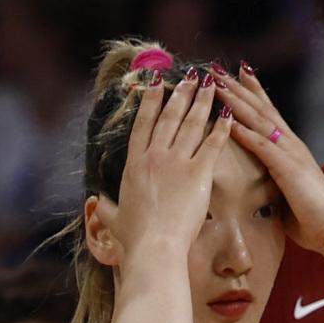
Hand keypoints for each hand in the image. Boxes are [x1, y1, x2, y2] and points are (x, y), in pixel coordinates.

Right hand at [120, 71, 223, 261]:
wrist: (155, 247)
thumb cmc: (134, 238)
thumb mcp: (114, 219)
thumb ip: (105, 207)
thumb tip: (95, 203)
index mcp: (134, 164)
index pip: (143, 123)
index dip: (150, 100)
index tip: (155, 82)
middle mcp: (154, 156)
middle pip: (169, 117)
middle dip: (180, 93)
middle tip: (189, 75)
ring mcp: (176, 162)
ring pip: (191, 123)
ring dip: (201, 101)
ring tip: (209, 84)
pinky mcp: (198, 173)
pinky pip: (212, 144)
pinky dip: (222, 126)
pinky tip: (228, 113)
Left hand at [218, 66, 323, 250]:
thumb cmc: (313, 219)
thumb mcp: (288, 194)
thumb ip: (275, 183)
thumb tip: (261, 187)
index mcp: (292, 149)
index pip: (269, 113)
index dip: (253, 91)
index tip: (238, 73)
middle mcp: (292, 144)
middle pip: (261, 108)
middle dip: (238, 86)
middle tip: (217, 67)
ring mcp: (291, 153)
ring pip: (259, 119)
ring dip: (236, 100)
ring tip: (217, 83)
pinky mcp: (288, 168)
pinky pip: (261, 145)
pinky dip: (243, 131)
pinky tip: (227, 120)